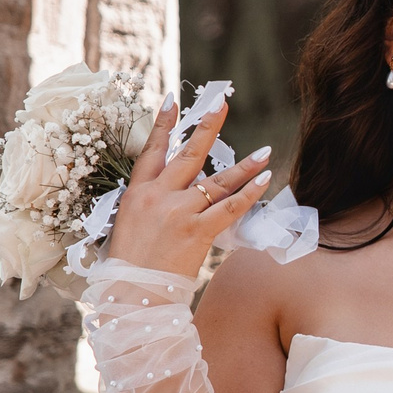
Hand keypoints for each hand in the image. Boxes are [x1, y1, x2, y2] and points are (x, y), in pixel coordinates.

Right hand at [102, 99, 272, 277]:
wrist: (131, 292)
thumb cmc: (128, 264)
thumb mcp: (126, 224)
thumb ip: (148, 204)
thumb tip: (169, 192)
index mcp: (138, 193)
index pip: (152, 150)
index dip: (163, 124)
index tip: (172, 101)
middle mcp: (159, 196)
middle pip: (188, 154)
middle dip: (207, 126)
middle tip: (221, 104)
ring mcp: (179, 212)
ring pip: (217, 180)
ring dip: (245, 166)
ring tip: (265, 152)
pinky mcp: (198, 231)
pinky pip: (230, 208)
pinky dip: (249, 194)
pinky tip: (265, 180)